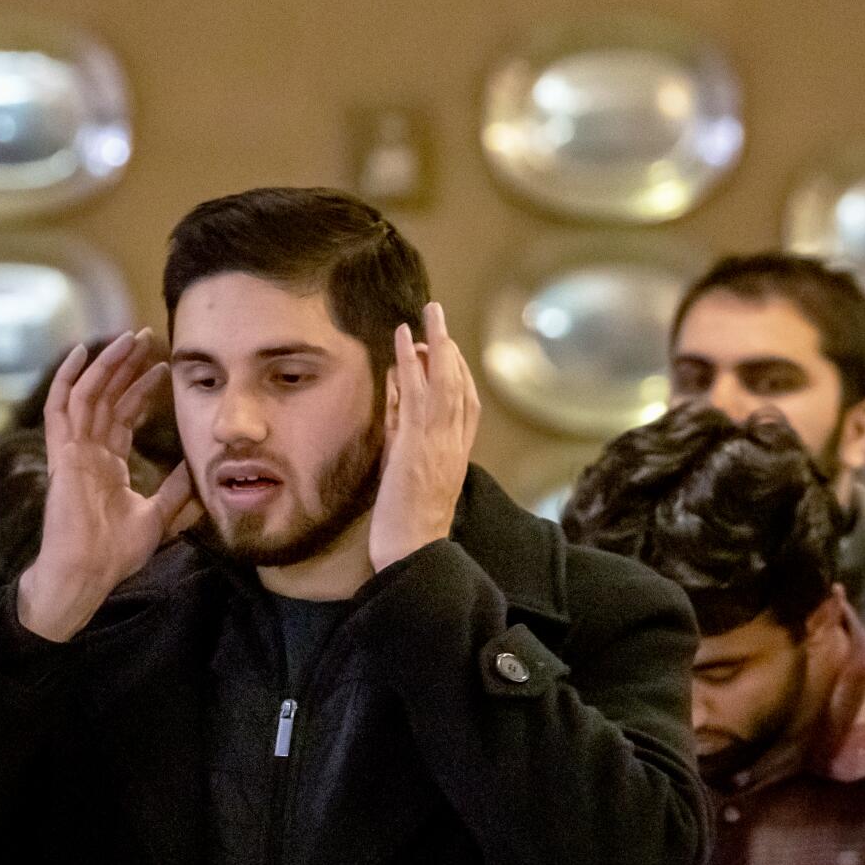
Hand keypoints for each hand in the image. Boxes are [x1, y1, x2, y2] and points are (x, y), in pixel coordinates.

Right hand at [17, 330, 202, 640]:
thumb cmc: (116, 553)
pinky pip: (60, 409)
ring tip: (128, 338)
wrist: (87, 573)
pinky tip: (82, 352)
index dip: (140, 389)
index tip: (163, 367)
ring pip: (87, 394)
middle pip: (106, 397)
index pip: (122, 415)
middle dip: (126, 366)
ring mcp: (72, 451)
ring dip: (106, 364)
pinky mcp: (61, 455)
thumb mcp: (158, 515)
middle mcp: (88, 451)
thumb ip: (176, 490)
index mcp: (106, 464)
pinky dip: (68, 379)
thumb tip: (201, 466)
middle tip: (147, 337)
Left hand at [369, 301, 479, 571]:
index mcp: (457, 454)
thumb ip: (404, 435)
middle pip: (459, 385)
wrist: (412, 553)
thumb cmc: (409, 525)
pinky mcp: (418, 444)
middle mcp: (454, 444)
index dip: (458, 372)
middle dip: (450, 347)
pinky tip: (405, 340)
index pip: (466, 405)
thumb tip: (398, 396)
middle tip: (437, 315)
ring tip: (428, 311)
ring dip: (435, 342)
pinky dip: (413, 364)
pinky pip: (419, 395)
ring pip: (444, 383)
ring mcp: (438, 442)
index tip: (446, 348)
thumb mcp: (408, 474)